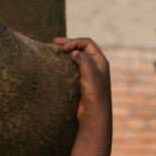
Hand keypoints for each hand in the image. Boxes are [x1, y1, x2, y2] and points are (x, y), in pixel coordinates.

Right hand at [54, 37, 111, 155]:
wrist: (93, 114)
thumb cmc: (94, 93)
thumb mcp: (89, 71)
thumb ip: (82, 57)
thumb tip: (74, 52)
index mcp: (101, 61)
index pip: (87, 43)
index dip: (75, 41)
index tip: (64, 48)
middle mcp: (96, 66)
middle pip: (81, 48)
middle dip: (69, 44)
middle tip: (54, 43)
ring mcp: (89, 74)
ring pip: (76, 58)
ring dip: (66, 53)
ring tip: (55, 51)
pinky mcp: (81, 83)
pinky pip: (73, 68)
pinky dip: (65, 64)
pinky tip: (57, 65)